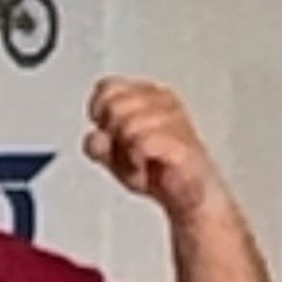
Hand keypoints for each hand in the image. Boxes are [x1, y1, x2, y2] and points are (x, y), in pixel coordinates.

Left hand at [84, 77, 219, 217]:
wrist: (186, 193)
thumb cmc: (154, 169)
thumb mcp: (113, 157)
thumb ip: (98, 145)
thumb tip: (95, 135)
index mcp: (145, 95)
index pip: (107, 88)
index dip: (100, 113)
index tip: (110, 133)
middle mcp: (162, 99)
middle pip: (114, 106)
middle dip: (113, 136)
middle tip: (128, 153)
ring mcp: (175, 117)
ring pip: (127, 125)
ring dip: (125, 154)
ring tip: (140, 162)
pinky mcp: (181, 140)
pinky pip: (142, 142)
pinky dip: (136, 160)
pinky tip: (145, 165)